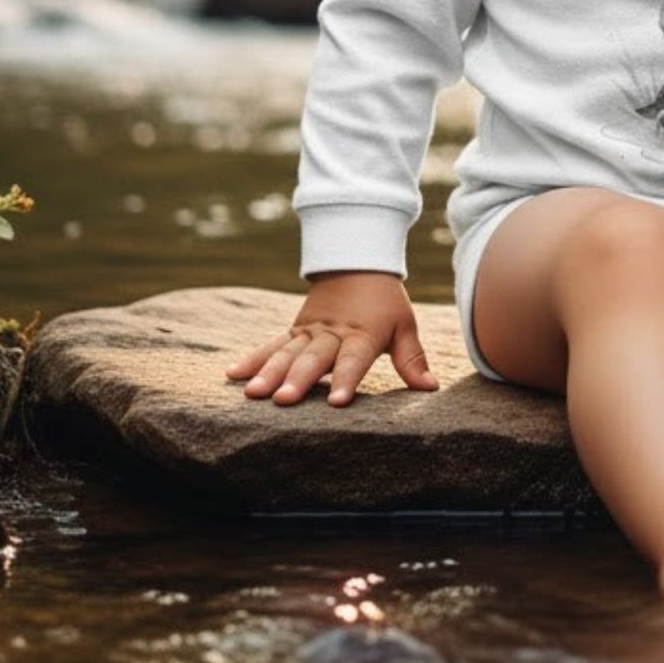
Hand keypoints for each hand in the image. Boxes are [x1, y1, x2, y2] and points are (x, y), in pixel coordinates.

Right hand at [225, 270, 438, 407]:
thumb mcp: (404, 324)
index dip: (347, 379)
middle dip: (299, 379)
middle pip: (314, 358)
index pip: (354, 360)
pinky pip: (271, 344)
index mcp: (362, 334)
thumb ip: (412, 358)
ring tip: (253, 393)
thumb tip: (430, 388)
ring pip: (287, 352)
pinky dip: (253, 358)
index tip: (338, 401)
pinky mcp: (294, 330)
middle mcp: (333, 333)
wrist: (357, 261)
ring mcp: (309, 331)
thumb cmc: (385, 301)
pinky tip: (233, 375)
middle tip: (283, 400)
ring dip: (269, 372)